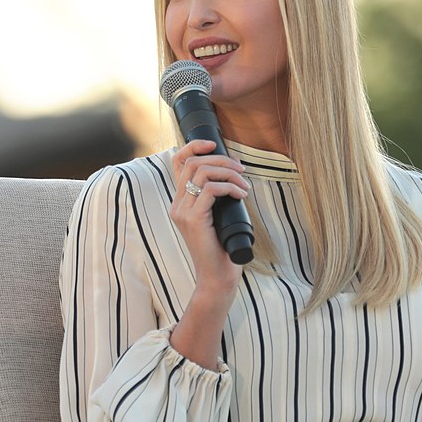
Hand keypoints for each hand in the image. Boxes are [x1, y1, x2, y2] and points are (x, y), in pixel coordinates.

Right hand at [169, 139, 249, 290]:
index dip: (194, 146)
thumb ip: (217, 197)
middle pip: (193, 163)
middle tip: (241, 170)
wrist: (217, 276)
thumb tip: (233, 174)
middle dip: (222, 160)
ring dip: (228, 173)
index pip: (178, 162)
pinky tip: (241, 195)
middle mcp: (177, 205)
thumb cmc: (221, 248)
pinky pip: (210, 190)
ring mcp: (182, 212)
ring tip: (244, 184)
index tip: (214, 145)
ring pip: (202, 173)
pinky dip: (229, 187)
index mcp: (180, 202)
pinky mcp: (193, 219)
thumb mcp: (218, 216)